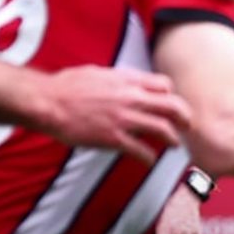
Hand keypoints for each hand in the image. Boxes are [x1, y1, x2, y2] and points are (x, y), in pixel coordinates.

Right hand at [37, 66, 191, 163]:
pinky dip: (149, 157)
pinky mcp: (113, 138)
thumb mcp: (99, 72)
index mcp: (128, 80)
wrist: (46, 101)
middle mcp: (131, 98)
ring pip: (164, 129)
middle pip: (174, 106)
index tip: (171, 104)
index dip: (172, 95)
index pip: (166, 85)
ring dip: (174, 139)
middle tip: (187, 126)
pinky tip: (149, 160)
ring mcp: (124, 119)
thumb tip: (130, 81)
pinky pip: (141, 150)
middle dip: (185, 117)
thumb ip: (120, 79)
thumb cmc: (67, 86)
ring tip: (175, 145)